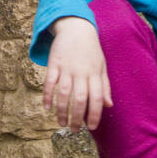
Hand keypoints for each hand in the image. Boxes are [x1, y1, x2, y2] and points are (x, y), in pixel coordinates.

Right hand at [43, 16, 112, 131]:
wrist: (76, 27)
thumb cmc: (91, 50)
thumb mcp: (102, 65)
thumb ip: (105, 85)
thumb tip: (109, 105)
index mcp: (95, 74)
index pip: (97, 98)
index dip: (94, 114)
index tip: (91, 127)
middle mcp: (81, 72)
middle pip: (80, 99)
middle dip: (76, 118)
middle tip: (73, 130)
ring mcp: (67, 67)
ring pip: (64, 93)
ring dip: (62, 111)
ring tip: (61, 123)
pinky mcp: (54, 63)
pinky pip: (49, 81)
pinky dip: (47, 95)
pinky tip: (47, 107)